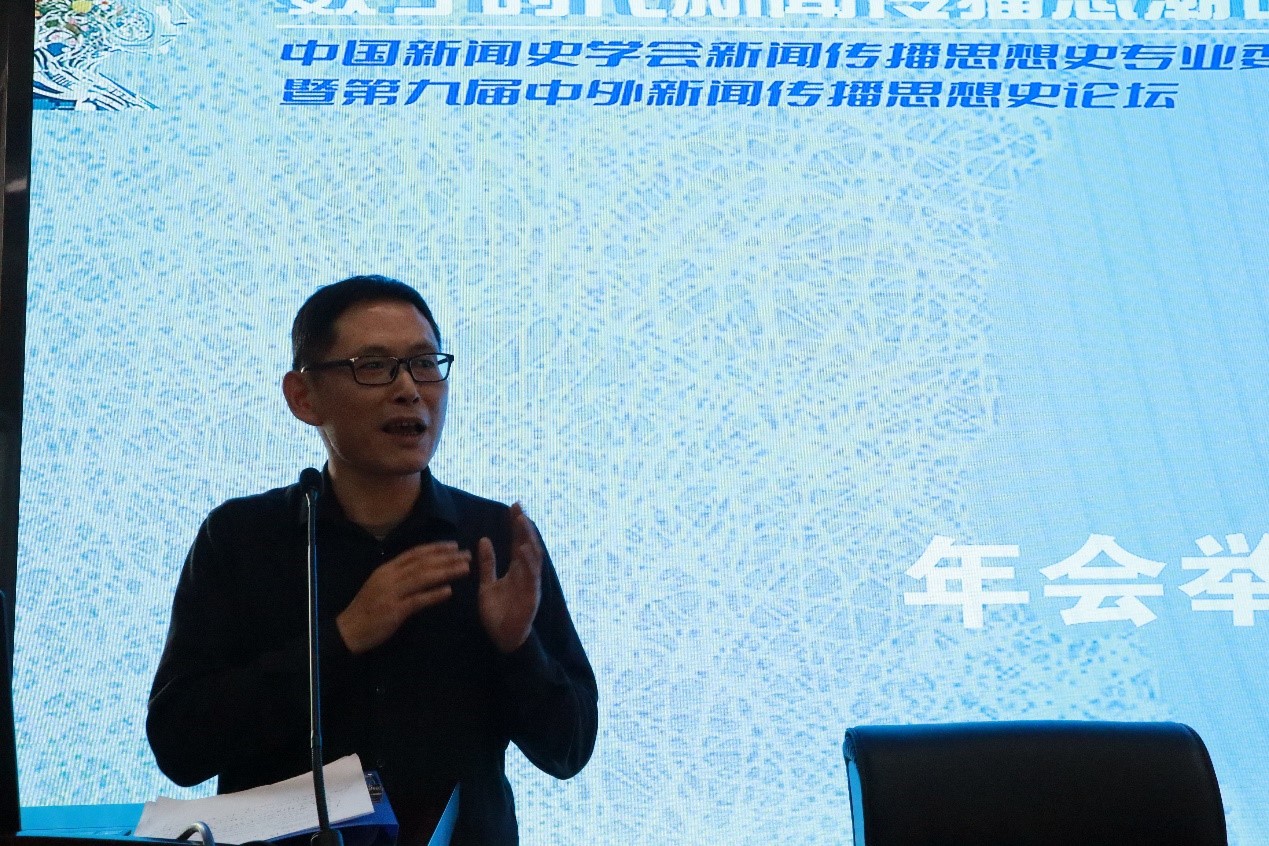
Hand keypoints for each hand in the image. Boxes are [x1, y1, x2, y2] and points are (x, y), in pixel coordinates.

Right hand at [336, 541, 470, 654]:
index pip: (415, 553)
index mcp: (387, 569)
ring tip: (465, 569)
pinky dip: (434, 595)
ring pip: (423, 577)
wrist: (348, 630)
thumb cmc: (367, 608)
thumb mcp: (381, 585)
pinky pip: (418, 600)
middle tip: (467, 555)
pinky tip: (449, 592)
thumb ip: (399, 576)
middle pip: (423, 563)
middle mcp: (390, 577)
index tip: (454, 545)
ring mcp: (392, 593)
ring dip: (446, 572)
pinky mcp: (394, 610)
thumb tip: (422, 568)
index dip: (436, 548)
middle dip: (447, 557)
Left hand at [477, 503, 542, 653]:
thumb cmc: (497, 612)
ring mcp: (530, 584)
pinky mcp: (531, 596)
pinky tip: (524, 550)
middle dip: (524, 527)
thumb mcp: (487, 584)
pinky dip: (529, 563)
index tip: (513, 507)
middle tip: (519, 507)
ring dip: (528, 539)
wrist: (502, 638)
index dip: (517, 525)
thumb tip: (484, 540)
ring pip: (533, 558)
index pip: (518, 542)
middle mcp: (526, 574)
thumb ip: (488, 564)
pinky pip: (531, 577)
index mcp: (516, 570)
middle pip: (528, 545)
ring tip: (522, 522)